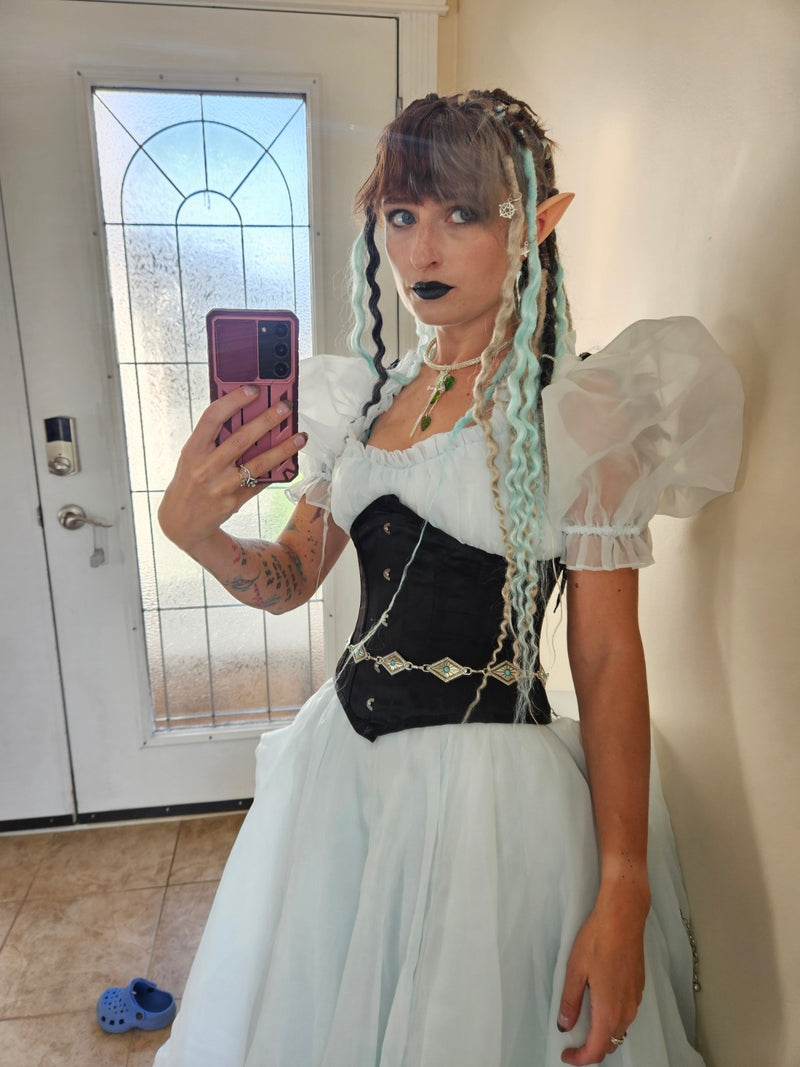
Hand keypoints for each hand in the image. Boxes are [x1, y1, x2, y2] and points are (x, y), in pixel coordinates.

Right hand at [158, 385, 305, 556]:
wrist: (182, 520)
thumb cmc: (190, 479)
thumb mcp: (193, 455)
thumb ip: (214, 437)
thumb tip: (247, 413)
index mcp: (192, 450)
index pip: (212, 418)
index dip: (234, 400)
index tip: (253, 389)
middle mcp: (206, 468)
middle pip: (241, 439)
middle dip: (267, 420)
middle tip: (285, 407)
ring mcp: (222, 486)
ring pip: (259, 463)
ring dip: (283, 448)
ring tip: (300, 437)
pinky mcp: (235, 501)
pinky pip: (261, 481)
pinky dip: (277, 469)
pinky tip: (290, 459)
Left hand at [558, 891, 646, 1064]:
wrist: (624, 918)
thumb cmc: (598, 940)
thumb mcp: (575, 971)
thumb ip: (570, 1002)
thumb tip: (564, 1025)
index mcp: (609, 1011)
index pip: (596, 1050)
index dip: (580, 1058)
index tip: (567, 1055)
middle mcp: (626, 1010)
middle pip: (610, 1043)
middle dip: (592, 1048)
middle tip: (573, 1042)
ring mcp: (635, 999)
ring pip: (620, 1029)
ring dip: (603, 1033)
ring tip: (584, 1023)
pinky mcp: (639, 987)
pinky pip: (626, 1013)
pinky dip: (613, 1018)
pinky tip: (600, 1002)